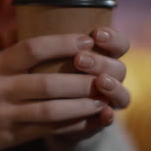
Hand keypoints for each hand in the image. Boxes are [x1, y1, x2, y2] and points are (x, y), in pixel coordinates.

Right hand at [0, 34, 110, 150]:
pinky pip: (45, 130)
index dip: (63, 43)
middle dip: (81, 79)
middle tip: (105, 75)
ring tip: (101, 100)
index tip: (87, 41)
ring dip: (79, 105)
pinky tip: (85, 119)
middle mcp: (0, 87)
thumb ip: (16, 59)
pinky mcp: (10, 136)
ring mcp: (5, 114)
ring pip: (50, 109)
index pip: (32, 48)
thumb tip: (54, 46)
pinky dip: (69, 125)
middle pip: (48, 82)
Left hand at [48, 26, 130, 140]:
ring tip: (100, 82)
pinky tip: (105, 113)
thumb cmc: (38, 76)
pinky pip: (108, 121)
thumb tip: (28, 28)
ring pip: (121, 95)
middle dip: (100, 62)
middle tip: (79, 59)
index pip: (118, 44)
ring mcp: (106, 101)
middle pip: (118, 68)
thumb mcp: (41, 59)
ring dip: (113, 87)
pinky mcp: (98, 123)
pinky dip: (107, 118)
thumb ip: (43, 46)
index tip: (96, 33)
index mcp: (100, 56)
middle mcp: (108, 78)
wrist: (37, 115)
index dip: (112, 38)